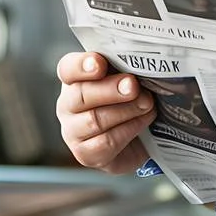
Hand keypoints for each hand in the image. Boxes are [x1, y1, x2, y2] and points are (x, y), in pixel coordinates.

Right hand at [57, 52, 155, 174]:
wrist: (140, 139)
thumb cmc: (131, 100)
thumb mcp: (128, 78)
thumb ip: (126, 68)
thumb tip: (141, 61)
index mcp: (75, 79)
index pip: (68, 69)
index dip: (81, 66)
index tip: (100, 64)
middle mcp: (68, 104)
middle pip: (80, 95)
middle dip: (110, 89)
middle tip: (133, 85)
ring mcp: (73, 131)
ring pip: (94, 120)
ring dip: (125, 110)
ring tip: (147, 103)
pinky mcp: (85, 154)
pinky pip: (105, 142)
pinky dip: (129, 129)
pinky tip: (143, 121)